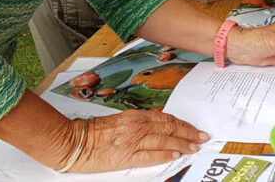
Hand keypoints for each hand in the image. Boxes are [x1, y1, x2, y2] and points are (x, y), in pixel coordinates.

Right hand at [58, 111, 209, 172]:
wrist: (73, 142)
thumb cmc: (90, 132)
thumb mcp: (116, 121)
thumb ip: (135, 123)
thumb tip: (154, 126)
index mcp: (133, 117)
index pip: (165, 119)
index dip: (182, 124)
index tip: (193, 128)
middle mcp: (136, 127)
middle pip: (170, 129)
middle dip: (189, 133)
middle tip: (202, 137)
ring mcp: (133, 142)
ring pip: (165, 141)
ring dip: (183, 144)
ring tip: (194, 147)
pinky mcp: (128, 157)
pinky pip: (152, 155)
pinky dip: (167, 154)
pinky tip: (177, 155)